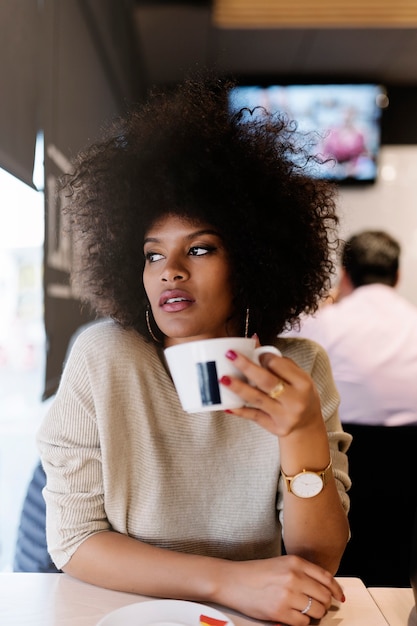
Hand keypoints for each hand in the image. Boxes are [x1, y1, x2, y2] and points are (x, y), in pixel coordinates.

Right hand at [218, 554, 344, 624]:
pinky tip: (294, 617)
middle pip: (324, 596)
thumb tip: (324, 587)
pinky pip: (303, 623)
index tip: (339, 597)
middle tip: (318, 607)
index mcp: (295, 562)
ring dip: (315, 615)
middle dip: (324, 604)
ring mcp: (287, 595)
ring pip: (317, 611)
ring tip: (305, 612)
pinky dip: (302, 623)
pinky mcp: (280, 612)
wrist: (233, 581)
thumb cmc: (256, 573)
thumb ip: (302, 572)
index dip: (336, 590)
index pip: (326, 578)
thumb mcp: (281, 564)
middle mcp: (294, 576)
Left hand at [219, 348, 322, 436]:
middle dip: (246, 367)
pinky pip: (253, 416)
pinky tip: (227, 405)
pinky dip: (239, 410)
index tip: (255, 353)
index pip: (278, 365)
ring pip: (257, 399)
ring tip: (223, 379)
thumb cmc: (300, 394)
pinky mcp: (275, 427)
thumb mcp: (296, 376)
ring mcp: (285, 416)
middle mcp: (295, 400)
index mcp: (303, 383)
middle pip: (266, 381)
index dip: (263, 357)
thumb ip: (277, 360)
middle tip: (230, 355)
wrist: (308, 424)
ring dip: (238, 388)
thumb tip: (253, 340)